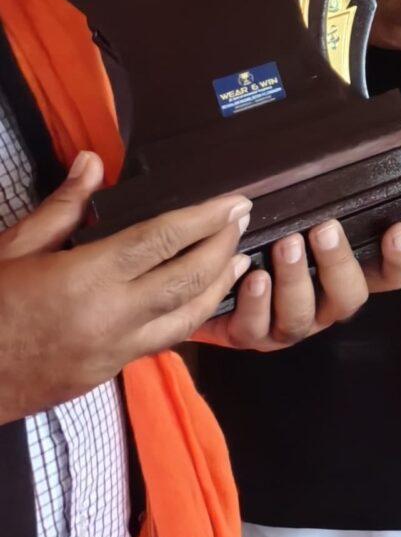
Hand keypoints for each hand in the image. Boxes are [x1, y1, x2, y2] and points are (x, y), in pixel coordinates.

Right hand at [0, 154, 249, 418]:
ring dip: (219, 286)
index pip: (163, 239)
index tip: (233, 201)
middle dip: (223, 245)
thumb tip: (92, 163)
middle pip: (189, 277)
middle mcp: (110, 316)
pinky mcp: (108, 373)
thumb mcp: (12, 250)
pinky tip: (196, 301)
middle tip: (243, 220)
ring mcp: (113, 350)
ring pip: (188, 317)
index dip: (206, 217)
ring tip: (238, 259)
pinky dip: (188, 317)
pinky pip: (163, 341)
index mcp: (85, 278)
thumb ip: (62, 207)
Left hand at [195, 216, 400, 351]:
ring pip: (303, 315)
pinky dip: (255, 303)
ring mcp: (290, 325)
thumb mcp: (293, 216)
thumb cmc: (262, 238)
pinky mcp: (252, 336)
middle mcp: (324, 305)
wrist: (206, 277)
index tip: (397, 229)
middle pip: (350, 297)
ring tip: (284, 245)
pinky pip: (257, 328)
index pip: (391, 276)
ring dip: (295, 280)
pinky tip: (252, 277)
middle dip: (337, 263)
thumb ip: (315, 203)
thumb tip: (331, 158)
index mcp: (345, 275)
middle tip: (324, 230)